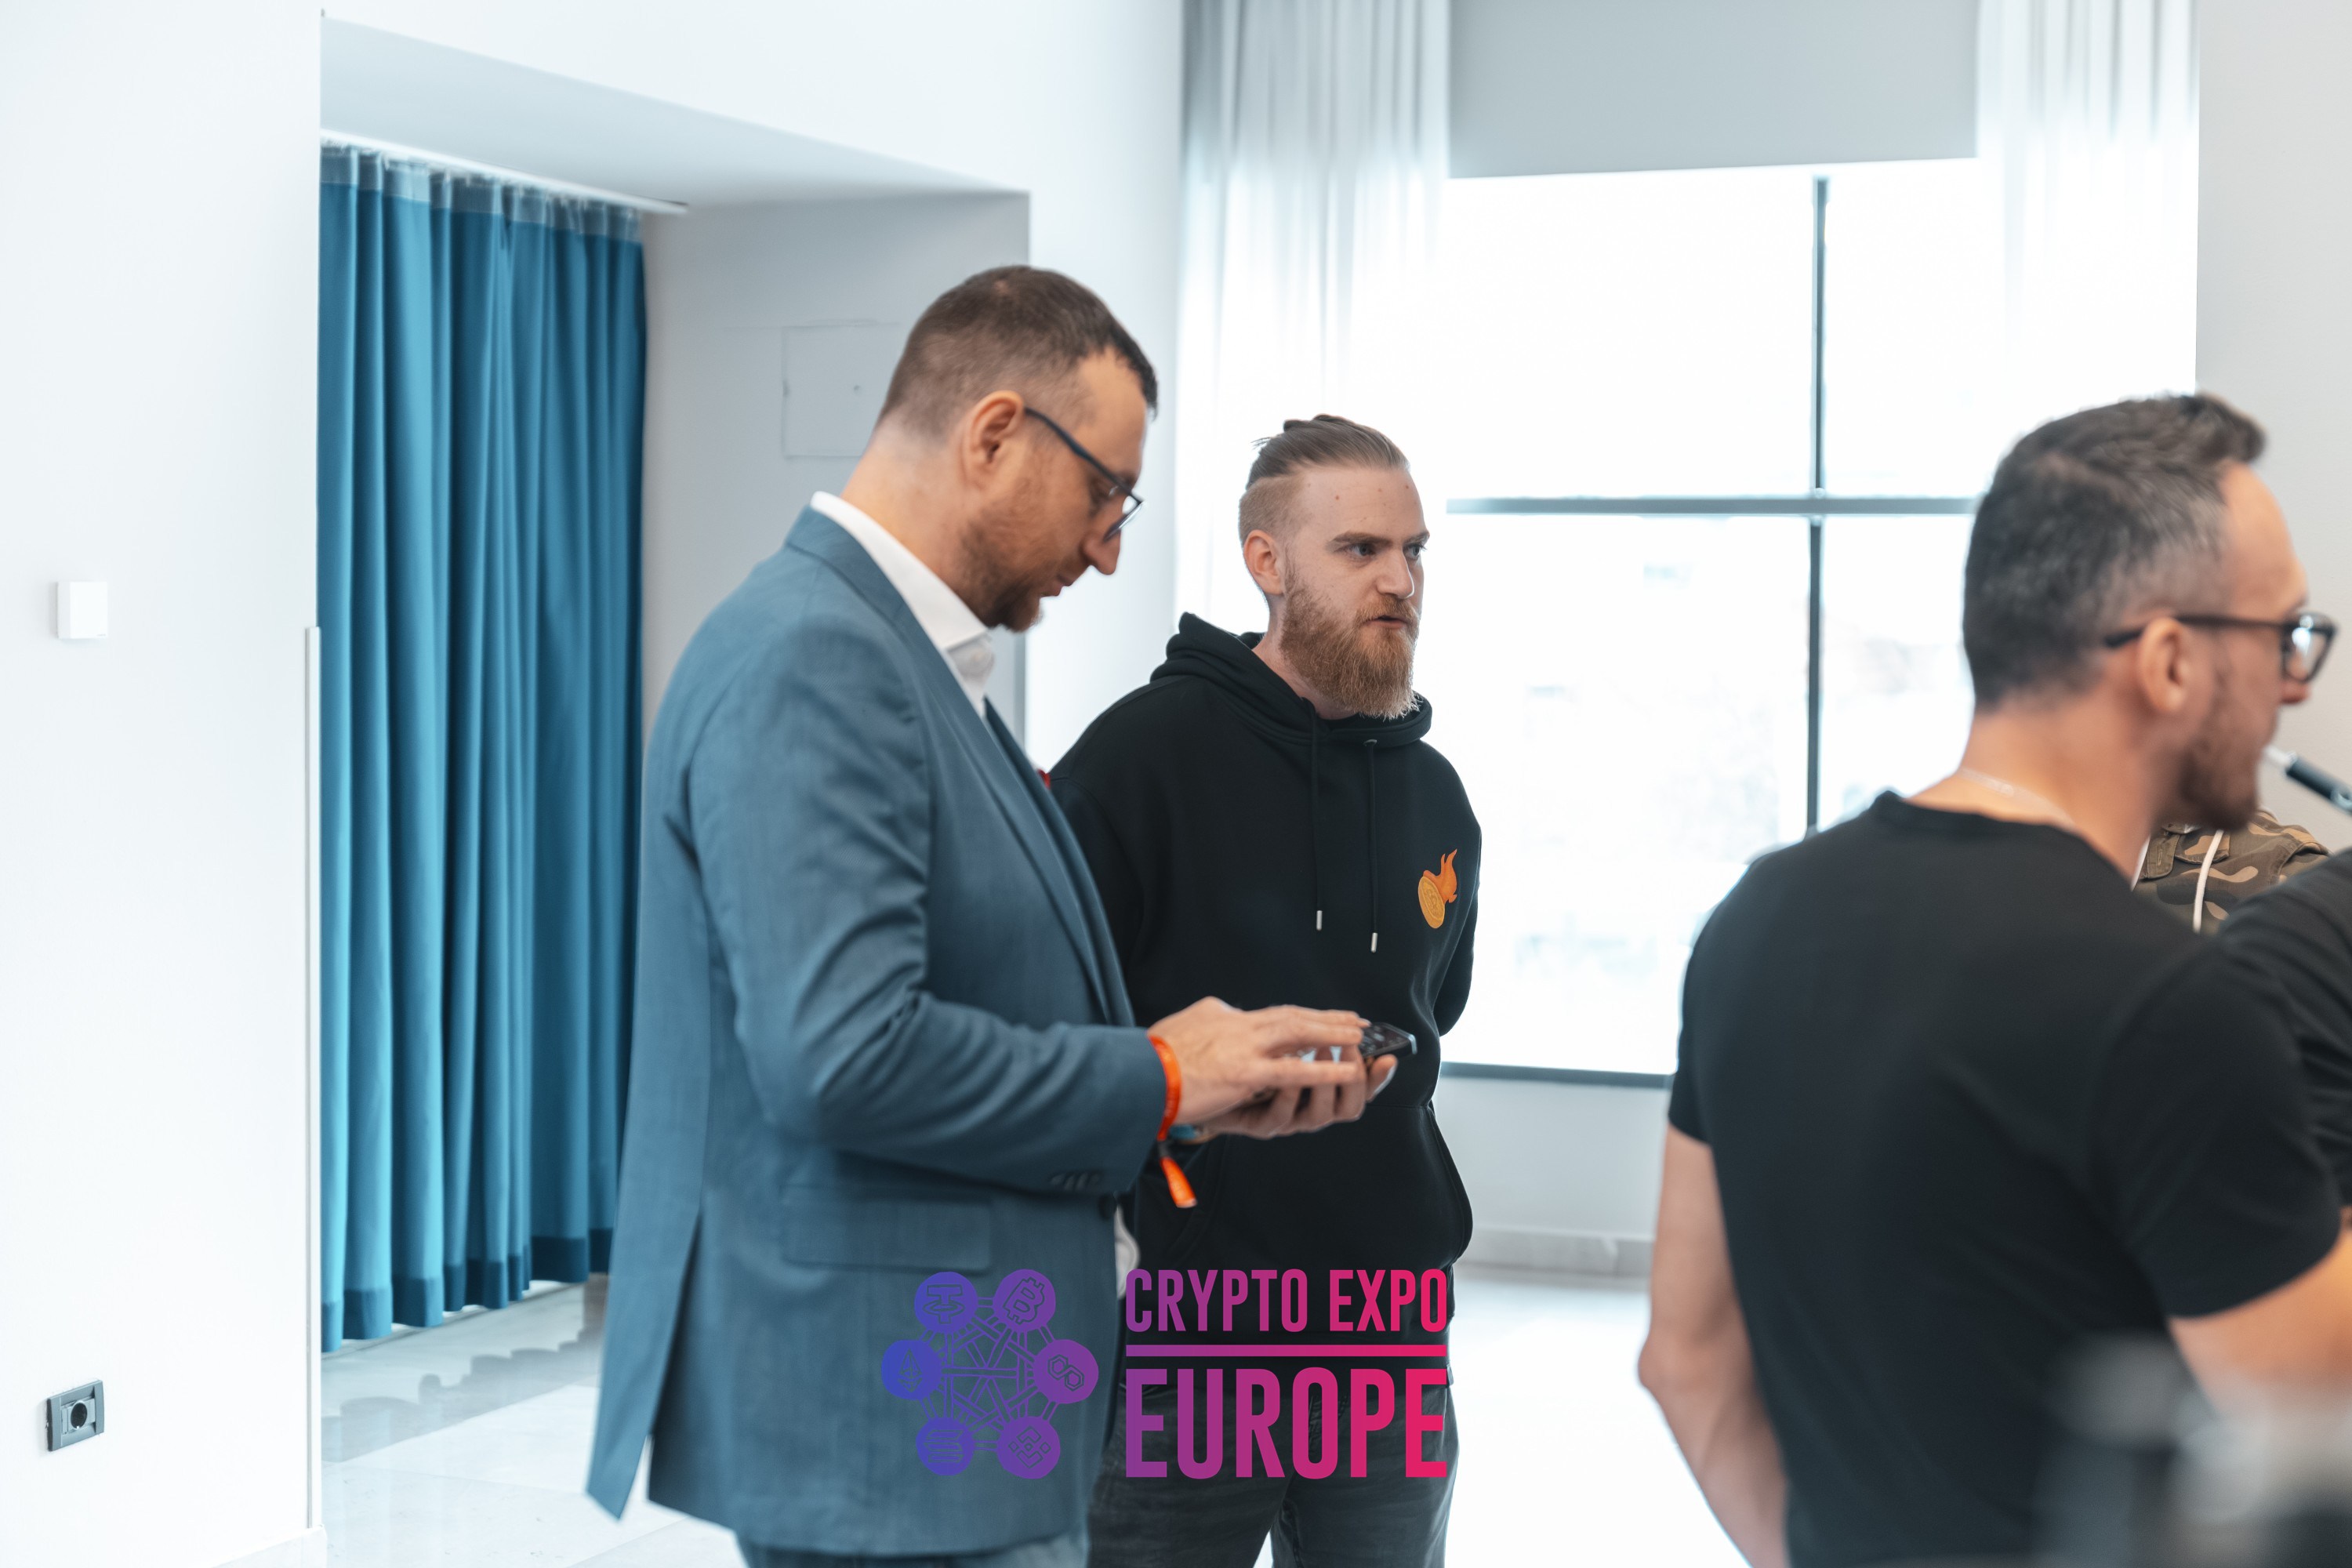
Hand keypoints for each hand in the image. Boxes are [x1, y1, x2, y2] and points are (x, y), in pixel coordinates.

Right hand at [1148, 997, 1366, 1127]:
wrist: (1135, 1074)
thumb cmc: (1153, 1057)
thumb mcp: (1188, 1024)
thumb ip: (1214, 1020)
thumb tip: (1230, 1014)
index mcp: (1226, 1016)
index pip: (1274, 1013)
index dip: (1304, 1015)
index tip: (1325, 1016)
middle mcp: (1239, 1024)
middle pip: (1293, 1016)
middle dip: (1327, 1019)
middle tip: (1354, 1021)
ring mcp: (1244, 1048)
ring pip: (1299, 1035)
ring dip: (1332, 1036)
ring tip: (1358, 1038)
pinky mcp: (1244, 1073)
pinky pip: (1293, 1071)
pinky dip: (1323, 1070)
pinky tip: (1345, 1070)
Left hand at [1192, 1053, 1398, 1140]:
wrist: (1201, 1085)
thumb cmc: (1247, 1065)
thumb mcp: (1284, 1045)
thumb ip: (1312, 1035)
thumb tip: (1339, 1017)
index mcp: (1321, 1091)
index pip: (1359, 1088)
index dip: (1377, 1077)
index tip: (1388, 1057)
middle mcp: (1308, 1109)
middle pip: (1349, 1107)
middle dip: (1356, 1076)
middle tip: (1352, 1044)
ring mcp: (1286, 1120)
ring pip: (1319, 1116)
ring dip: (1324, 1083)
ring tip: (1323, 1052)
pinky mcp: (1259, 1126)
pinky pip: (1280, 1118)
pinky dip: (1288, 1099)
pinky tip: (1289, 1078)